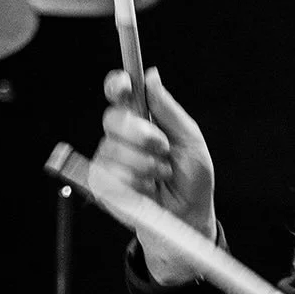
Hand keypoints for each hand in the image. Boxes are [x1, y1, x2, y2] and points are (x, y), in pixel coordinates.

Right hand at [91, 67, 216, 285]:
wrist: (187, 216)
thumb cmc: (192, 178)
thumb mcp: (190, 140)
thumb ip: (168, 110)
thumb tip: (152, 77)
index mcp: (143, 119)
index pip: (120, 93)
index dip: (117, 85)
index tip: (123, 85)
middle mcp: (123, 136)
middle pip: (114, 120)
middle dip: (141, 134)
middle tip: (163, 148)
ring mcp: (110, 159)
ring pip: (114, 150)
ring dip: (145, 165)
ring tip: (161, 175)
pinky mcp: (102, 184)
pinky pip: (111, 176)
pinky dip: (136, 183)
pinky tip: (148, 189)